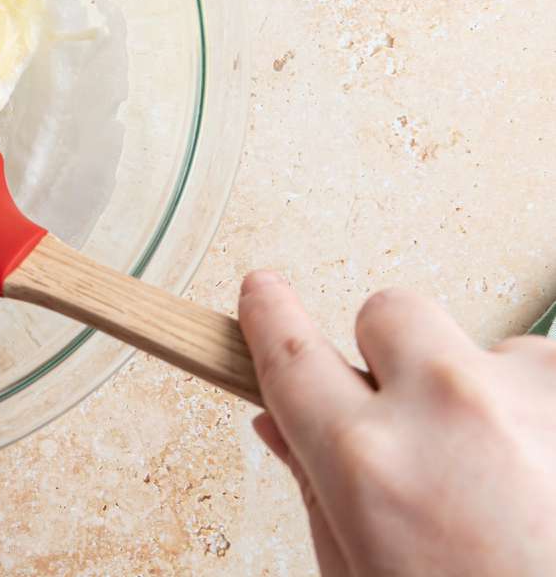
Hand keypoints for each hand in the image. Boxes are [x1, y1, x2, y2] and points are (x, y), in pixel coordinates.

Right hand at [239, 271, 555, 575]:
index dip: (268, 316)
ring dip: (491, 396)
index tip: (263, 293)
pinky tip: (554, 480)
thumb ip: (322, 496)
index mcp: (367, 463)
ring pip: (488, 348)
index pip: (289, 351)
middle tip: (416, 422)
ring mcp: (538, 397)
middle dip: (393, 356)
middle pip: (390, 313)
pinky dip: (551, 417)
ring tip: (519, 485)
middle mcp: (449, 408)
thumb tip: (284, 428)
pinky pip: (555, 375)